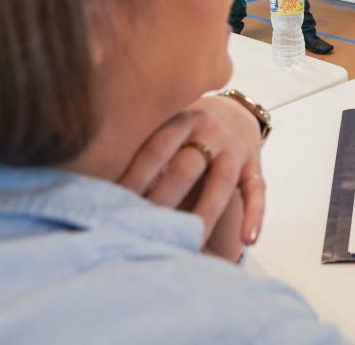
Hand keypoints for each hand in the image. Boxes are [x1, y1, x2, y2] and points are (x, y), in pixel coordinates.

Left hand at [118, 95, 264, 261]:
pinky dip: (255, 215)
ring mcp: (235, 148)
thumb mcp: (169, 124)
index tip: (114, 205)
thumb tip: (97, 182)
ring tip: (191, 243)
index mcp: (182, 119)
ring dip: (205, 213)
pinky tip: (248, 240)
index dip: (135, 177)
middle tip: (144, 229)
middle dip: (165, 198)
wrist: (236, 110)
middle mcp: (210, 131)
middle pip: (187, 166)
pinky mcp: (255, 165)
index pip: (156, 149)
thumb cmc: (188, 129)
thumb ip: (145, 146)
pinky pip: (257, 190)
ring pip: (222, 182)